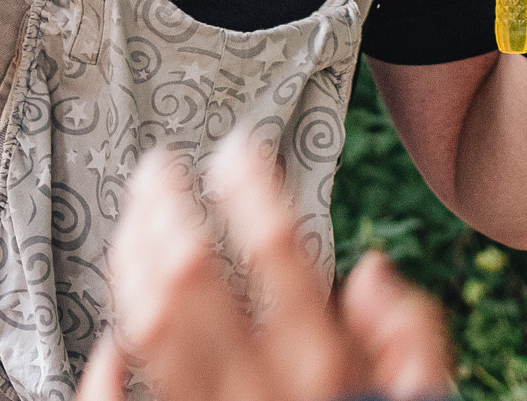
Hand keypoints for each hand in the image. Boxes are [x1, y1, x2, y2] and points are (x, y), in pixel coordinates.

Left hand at [76, 139, 452, 400]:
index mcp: (326, 368)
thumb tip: (371, 273)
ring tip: (131, 223)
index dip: (252, 187)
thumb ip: (412, 333)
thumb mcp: (424, 395)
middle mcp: (261, 393)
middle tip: (158, 172)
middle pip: (196, 277)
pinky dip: (103, 373)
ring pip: (148, 328)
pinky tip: (105, 339)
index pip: (280, 251)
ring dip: (130, 263)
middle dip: (168, 209)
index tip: (237, 150)